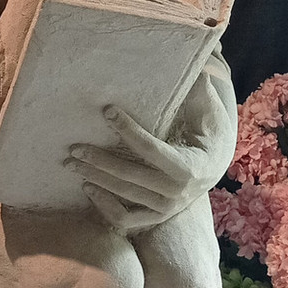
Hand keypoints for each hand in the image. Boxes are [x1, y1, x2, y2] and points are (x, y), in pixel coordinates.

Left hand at [64, 73, 236, 233]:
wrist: (215, 168)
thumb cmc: (208, 134)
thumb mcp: (210, 113)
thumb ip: (201, 93)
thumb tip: (197, 68)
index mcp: (189, 167)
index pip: (150, 149)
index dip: (127, 129)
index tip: (106, 111)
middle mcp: (176, 192)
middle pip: (130, 176)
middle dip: (99, 160)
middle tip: (74, 146)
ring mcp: (165, 208)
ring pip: (124, 196)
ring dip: (95, 179)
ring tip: (72, 163)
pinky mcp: (156, 217)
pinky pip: (126, 219)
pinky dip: (105, 207)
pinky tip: (88, 189)